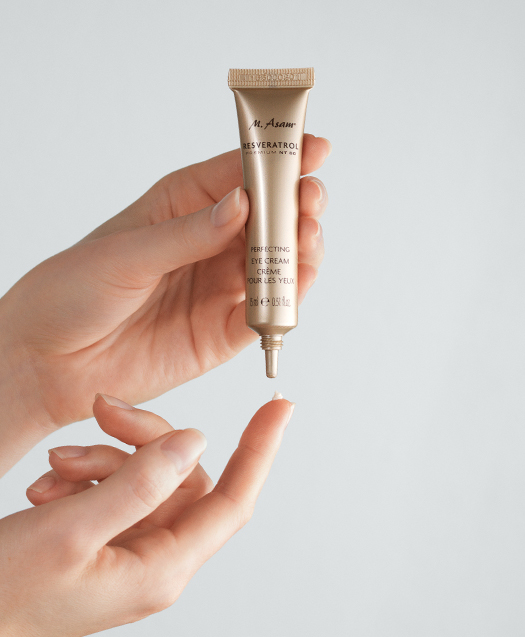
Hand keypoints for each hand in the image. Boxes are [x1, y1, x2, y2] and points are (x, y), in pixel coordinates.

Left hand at [0, 137, 327, 448]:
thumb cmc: (73, 292)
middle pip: (271, 219)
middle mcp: (210, 244)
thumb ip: (189, 234)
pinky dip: (288, 300)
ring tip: (308, 238)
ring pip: (279, 264)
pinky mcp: (224, 332)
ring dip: (302, 250)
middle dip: (299, 206)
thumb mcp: (127, 253)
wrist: (50, 361)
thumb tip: (244, 205)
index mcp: (184, 206)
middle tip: (310, 201)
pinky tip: (295, 284)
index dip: (281, 160)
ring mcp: (220, 288)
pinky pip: (268, 314)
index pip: (242, 175)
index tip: (315, 150)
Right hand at [0, 393, 293, 636]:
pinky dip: (84, 476)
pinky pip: (112, 490)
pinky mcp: (103, 540)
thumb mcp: (73, 529)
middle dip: (144, 439)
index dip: (260, 451)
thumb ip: (140, 483)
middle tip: (102, 413)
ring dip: (102, 458)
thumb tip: (195, 443)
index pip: (233, 502)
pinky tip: (47, 486)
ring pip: (143, 477)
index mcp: (162, 568)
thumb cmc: (5, 595)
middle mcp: (155, 560)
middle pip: (181, 476)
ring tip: (54, 469)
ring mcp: (129, 550)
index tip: (279, 408)